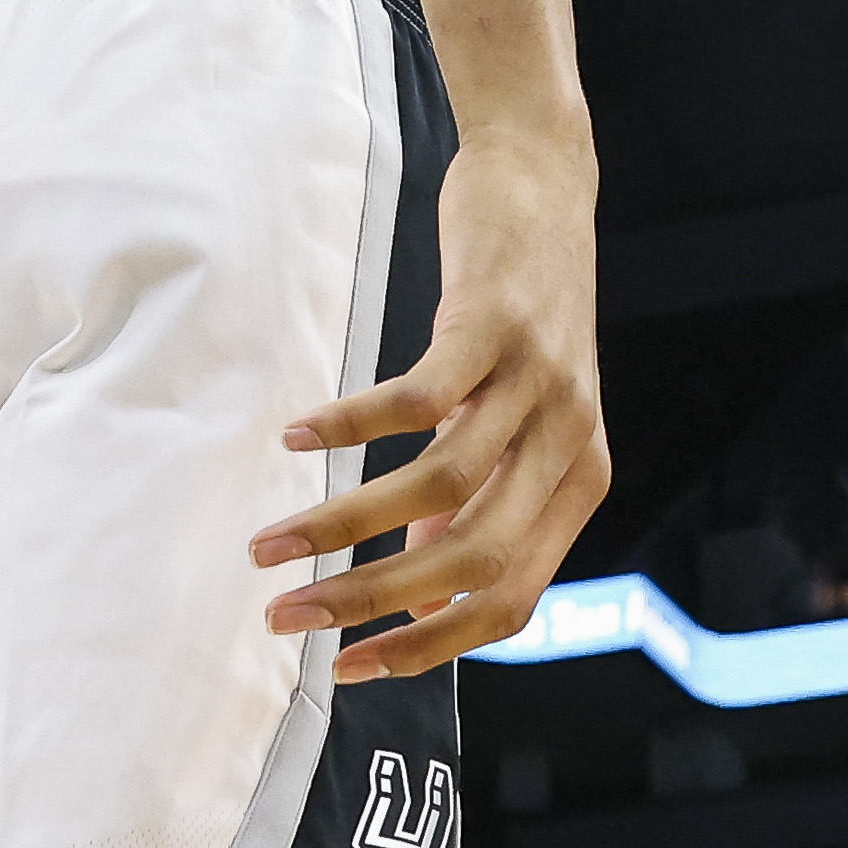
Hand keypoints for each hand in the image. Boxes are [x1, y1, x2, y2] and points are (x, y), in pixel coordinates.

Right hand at [248, 129, 607, 681]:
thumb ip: (481, 498)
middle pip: (474, 559)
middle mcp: (569, 441)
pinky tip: (295, 437)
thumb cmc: (524, 309)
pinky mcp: (496, 322)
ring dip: (342, 525)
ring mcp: (538, 381)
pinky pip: (418, 398)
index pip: (511, 601)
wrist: (545, 179)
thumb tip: (419, 579)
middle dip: (371, 603)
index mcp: (578, 482)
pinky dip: (350, 425)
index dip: (429, 645)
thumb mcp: (521, 415)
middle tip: (286, 618)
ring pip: (439, 487)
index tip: (350, 668)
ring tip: (269, 544)